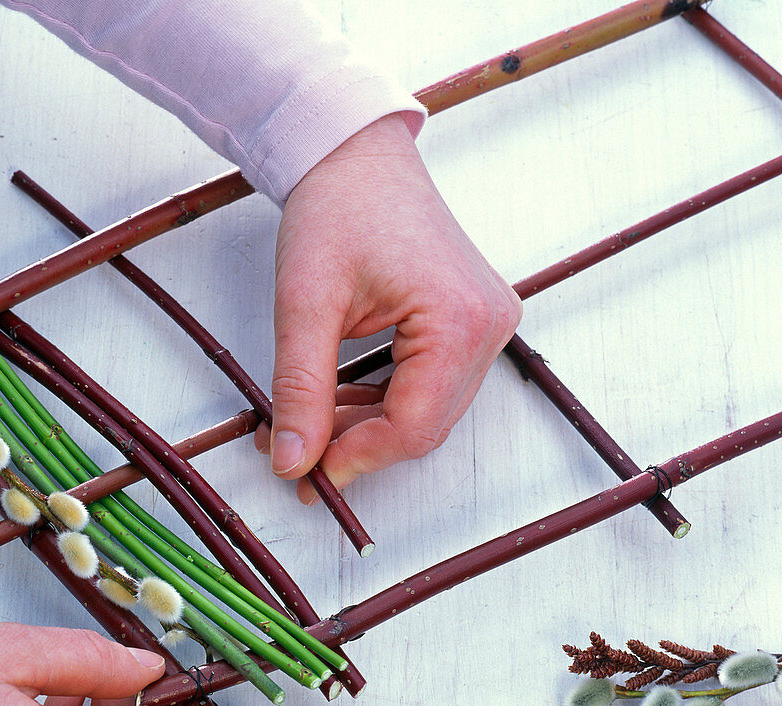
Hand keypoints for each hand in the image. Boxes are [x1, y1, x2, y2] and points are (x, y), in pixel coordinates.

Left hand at [261, 113, 520, 501]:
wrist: (354, 154)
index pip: (415, 427)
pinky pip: (428, 383)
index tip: (306, 474)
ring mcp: (485, 322)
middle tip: (295, 458)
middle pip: (423, 424)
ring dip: (364, 425)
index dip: (357, 459)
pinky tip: (335, 401)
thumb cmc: (336, 208)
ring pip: (425, 409)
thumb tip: (293, 461)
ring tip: (304, 427)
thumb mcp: (306, 304)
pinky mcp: (469, 319)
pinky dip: (380, 399)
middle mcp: (488, 324)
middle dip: (355, 446)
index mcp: (460, 320)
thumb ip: (300, 390)